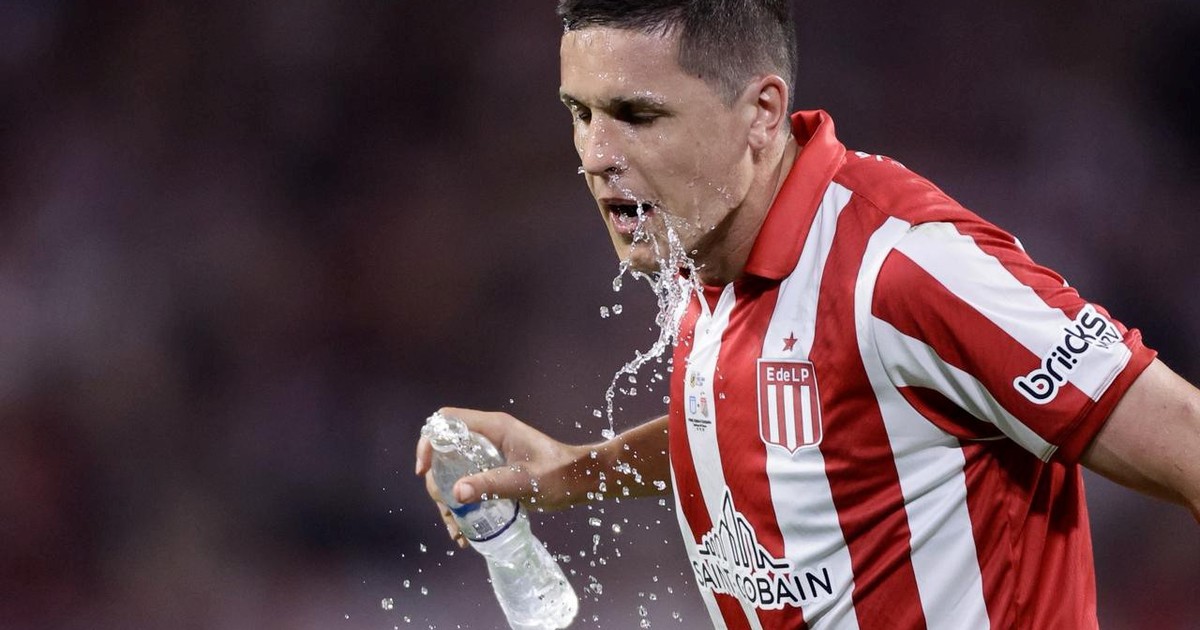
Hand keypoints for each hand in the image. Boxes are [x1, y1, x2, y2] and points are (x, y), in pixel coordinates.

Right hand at [415, 407, 593, 546]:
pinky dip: (463, 503)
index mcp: (493, 428)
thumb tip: (456, 493)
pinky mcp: (496, 470)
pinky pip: (469, 482)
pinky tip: (465, 530)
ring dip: (449, 499)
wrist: (582, 481)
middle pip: (446, 451)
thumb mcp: (524, 481)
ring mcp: (491, 453)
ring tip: (455, 530)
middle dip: (439, 481)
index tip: (424, 471)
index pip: (447, 422)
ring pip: (455, 470)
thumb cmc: (559, 475)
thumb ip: (491, 484)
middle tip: (446, 509)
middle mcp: (488, 436)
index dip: (429, 442)